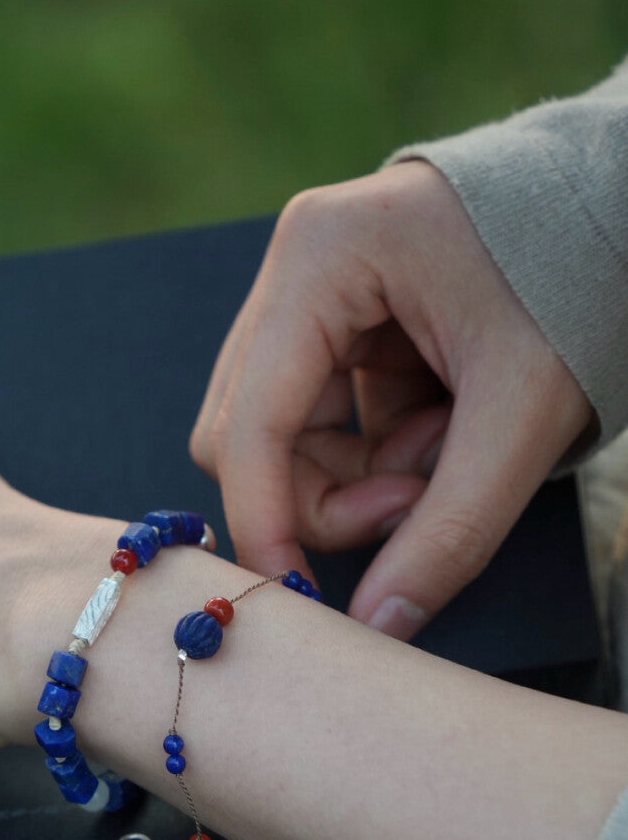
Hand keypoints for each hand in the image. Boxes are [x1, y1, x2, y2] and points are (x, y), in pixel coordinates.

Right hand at [190, 162, 593, 638]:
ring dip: (363, 474)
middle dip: (330, 492)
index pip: (249, 422)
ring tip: (453, 446)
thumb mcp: (525, 410)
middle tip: (421, 501)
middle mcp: (296, 267)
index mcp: (322, 257)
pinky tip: (446, 424)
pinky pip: (325, 420)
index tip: (294, 599)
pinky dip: (380, 450)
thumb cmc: (582, 280)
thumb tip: (379, 629)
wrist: (626, 210)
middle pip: (250, 434)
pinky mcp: (337, 319)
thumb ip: (451, 529)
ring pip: (285, 436)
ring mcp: (311, 292)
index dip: (264, 521)